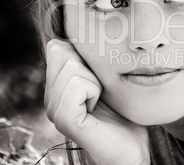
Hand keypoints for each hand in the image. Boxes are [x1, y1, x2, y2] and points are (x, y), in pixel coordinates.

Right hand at [44, 39, 149, 164]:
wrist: (132, 147)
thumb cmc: (123, 112)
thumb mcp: (104, 79)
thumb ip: (88, 61)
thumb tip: (75, 36)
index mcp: (57, 86)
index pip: (57, 47)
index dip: (83, 55)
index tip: (98, 77)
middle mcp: (51, 97)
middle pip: (61, 51)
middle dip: (90, 65)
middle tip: (100, 90)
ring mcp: (55, 109)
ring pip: (72, 67)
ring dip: (96, 80)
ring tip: (99, 100)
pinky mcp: (66, 120)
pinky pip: (77, 85)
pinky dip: (94, 90)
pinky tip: (97, 107)